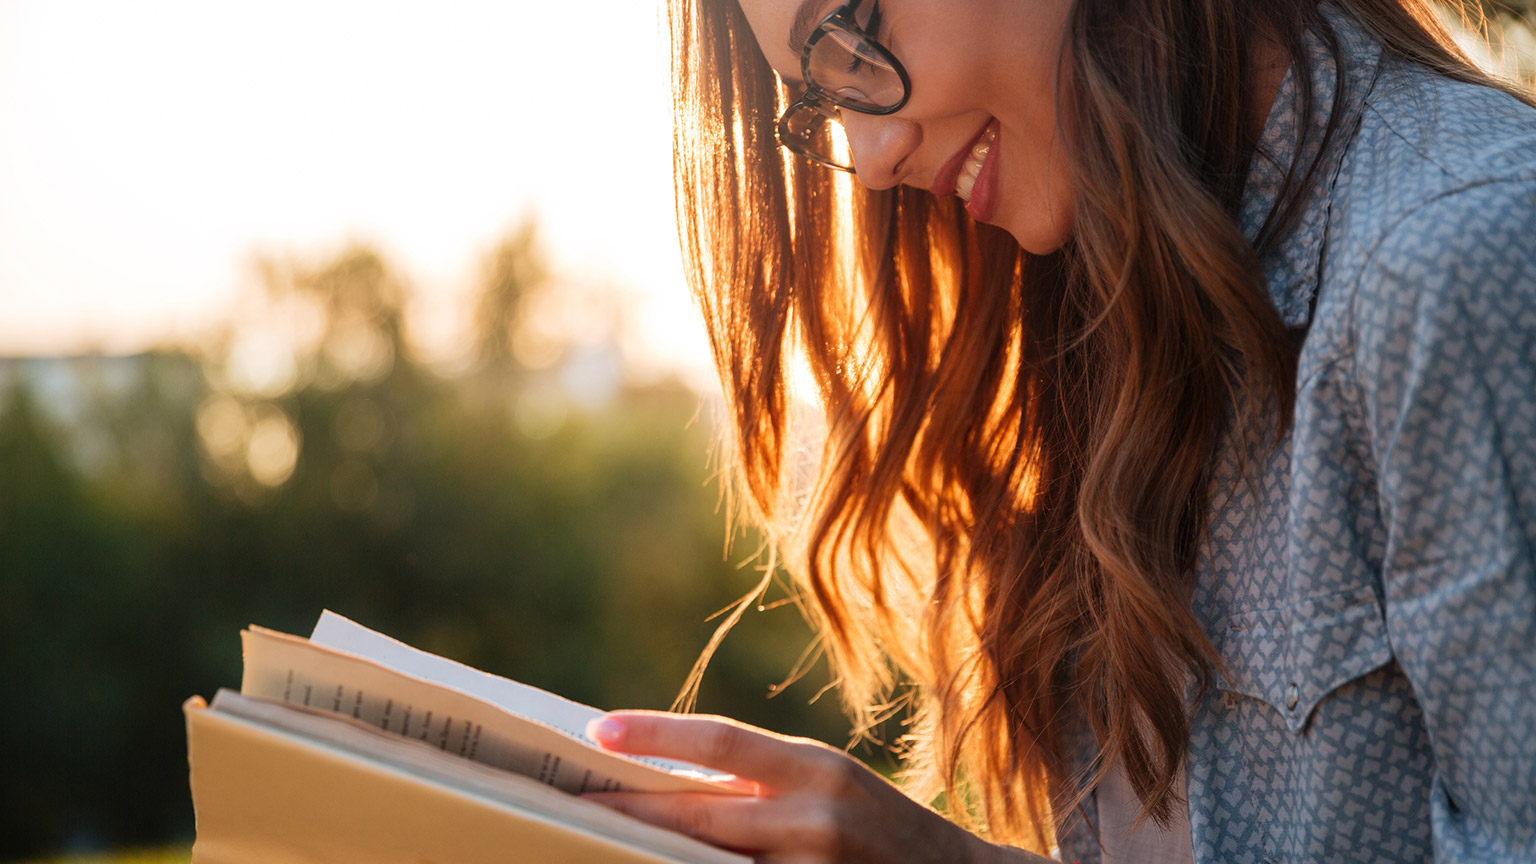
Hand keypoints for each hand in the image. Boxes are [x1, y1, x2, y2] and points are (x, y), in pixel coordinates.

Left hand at [581, 711, 1044, 863]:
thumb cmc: (876, 827)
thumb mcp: (828, 786)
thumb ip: (760, 784)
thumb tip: (668, 784)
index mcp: (816, 767)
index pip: (721, 740)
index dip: (656, 734)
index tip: (596, 730)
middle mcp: (817, 814)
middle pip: (702, 815)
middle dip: (634, 813)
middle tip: (576, 806)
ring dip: (658, 863)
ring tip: (604, 851)